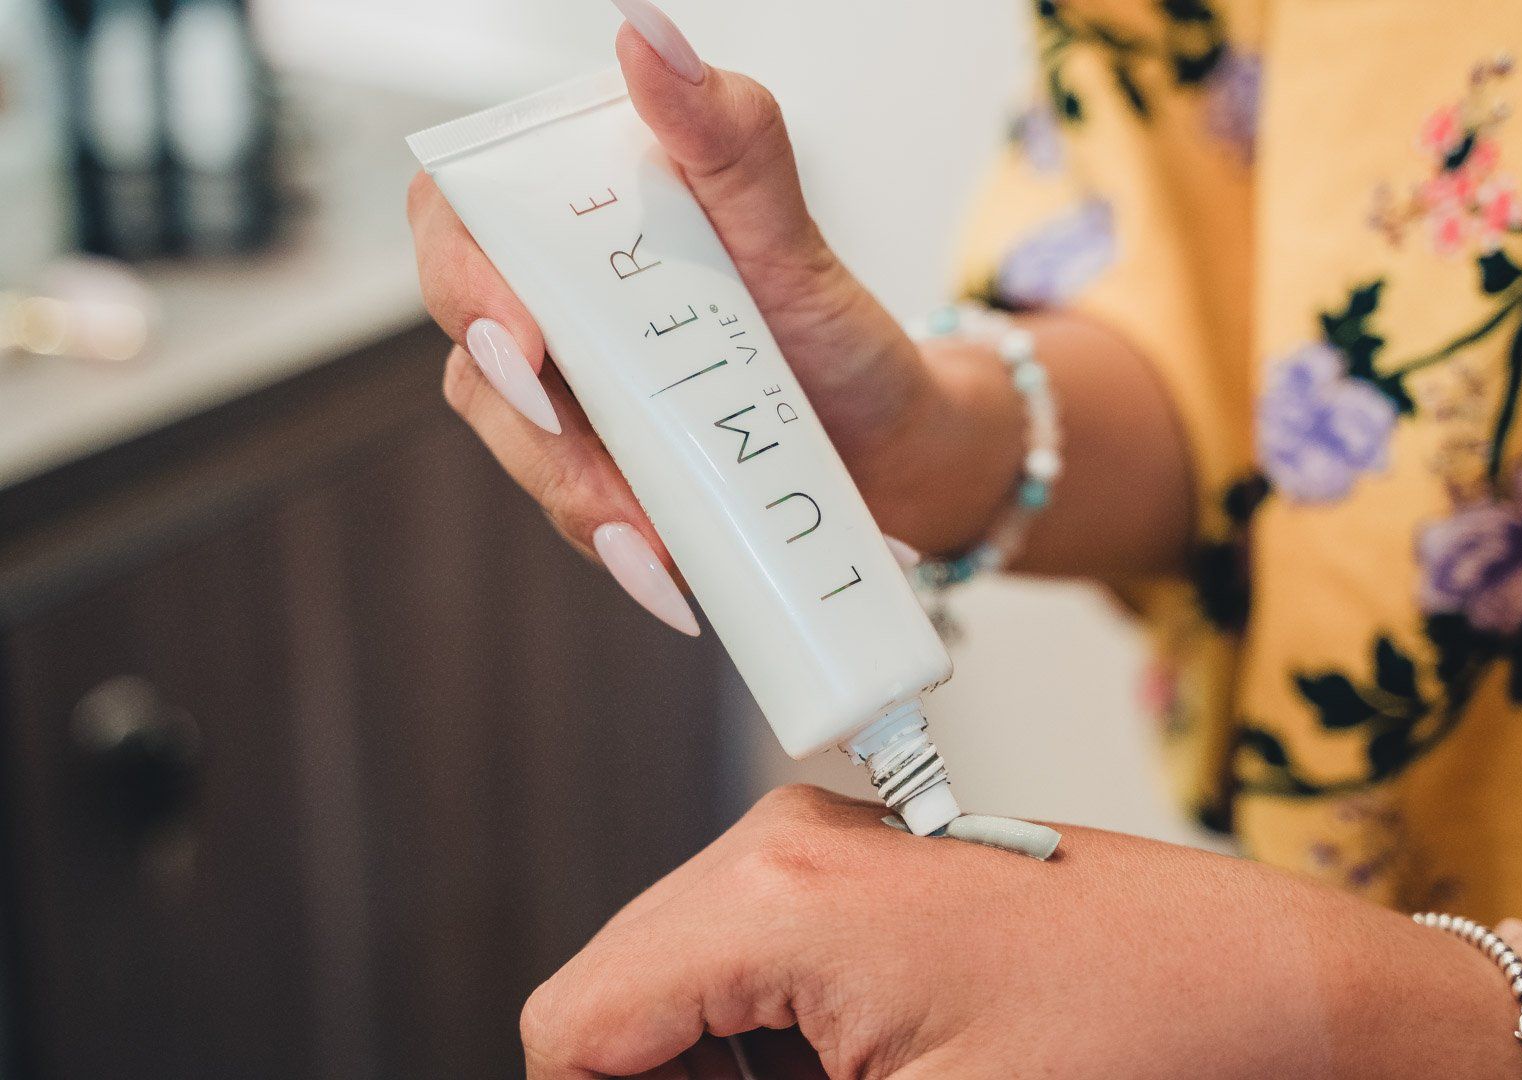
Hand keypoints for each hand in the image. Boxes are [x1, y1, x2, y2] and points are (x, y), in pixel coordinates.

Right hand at [406, 21, 1022, 627]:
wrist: (893, 446)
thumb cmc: (835, 333)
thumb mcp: (791, 236)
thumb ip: (729, 140)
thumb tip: (648, 36)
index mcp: (584, 230)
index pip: (463, 221)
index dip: (465, 275)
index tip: (529, 333)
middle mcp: (563, 314)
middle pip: (475, 353)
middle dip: (523, 418)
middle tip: (588, 460)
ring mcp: (581, 404)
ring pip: (521, 447)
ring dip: (574, 498)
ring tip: (654, 544)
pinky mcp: (609, 481)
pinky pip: (579, 514)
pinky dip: (620, 548)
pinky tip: (669, 577)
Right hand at [520, 785, 1521, 1078]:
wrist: (1258, 973)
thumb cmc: (1129, 1032)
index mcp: (768, 895)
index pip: (574, 1024)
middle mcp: (776, 846)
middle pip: (618, 998)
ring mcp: (819, 846)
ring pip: (677, 981)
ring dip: (714, 1072)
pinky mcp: (859, 869)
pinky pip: (745, 961)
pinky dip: (761, 1040)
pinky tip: (846, 1075)